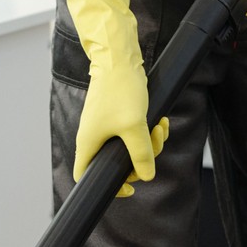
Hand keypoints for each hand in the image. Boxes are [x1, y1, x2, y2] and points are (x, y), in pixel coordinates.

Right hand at [66, 0, 169, 196]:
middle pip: (117, 163)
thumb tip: (147, 176)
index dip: (106, 186)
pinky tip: (161, 120)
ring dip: (151, 142)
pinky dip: (150, 130)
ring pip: (130, 147)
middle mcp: (95, 137)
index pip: (85, 175)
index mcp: (89, 144)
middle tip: (153, 145)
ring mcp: (107, 127)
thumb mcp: (134, 126)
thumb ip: (141, 154)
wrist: (120, 59)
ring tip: (160, 127)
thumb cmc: (120, 90)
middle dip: (141, 158)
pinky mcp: (118, 116)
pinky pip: (135, 133)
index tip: (129, 187)